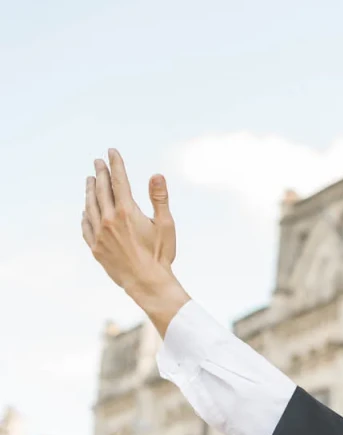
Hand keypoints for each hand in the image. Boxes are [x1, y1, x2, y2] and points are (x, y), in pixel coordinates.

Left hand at [82, 149, 188, 333]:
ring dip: (90, 191)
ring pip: (90, 206)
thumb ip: (159, 198)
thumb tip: (156, 175)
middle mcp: (109, 220)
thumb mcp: (166, 225)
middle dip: (100, 173)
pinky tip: (85, 210)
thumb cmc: (160, 254)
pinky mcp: (95, 247)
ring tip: (90, 180)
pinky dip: (85, 214)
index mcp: (127, 212)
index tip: (112, 152)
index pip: (119, 181)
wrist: (146, 283)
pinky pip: (85, 225)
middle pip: (102, 191)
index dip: (115, 165)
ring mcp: (99, 234)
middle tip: (97, 161)